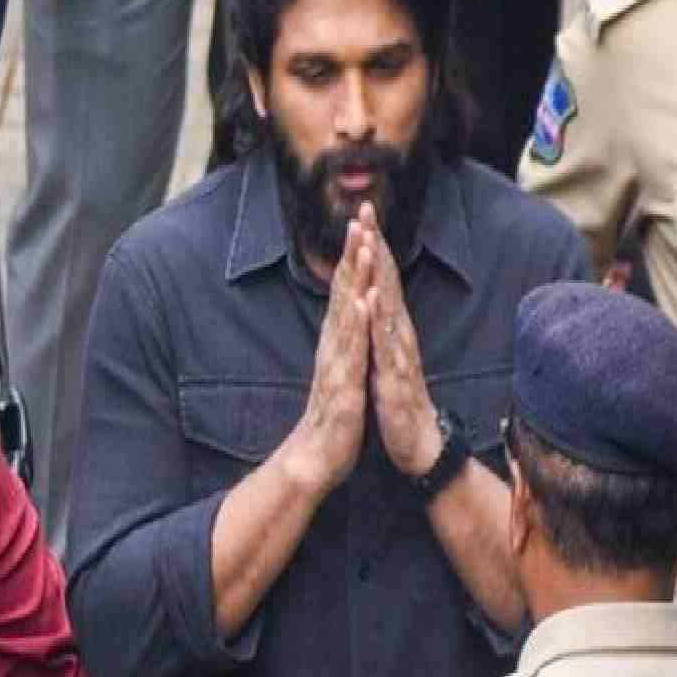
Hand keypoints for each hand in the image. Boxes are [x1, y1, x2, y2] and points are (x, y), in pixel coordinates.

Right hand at [291, 221, 373, 495]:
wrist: (314, 458)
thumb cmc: (333, 416)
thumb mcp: (342, 371)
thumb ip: (344, 344)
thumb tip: (348, 319)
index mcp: (337, 342)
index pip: (345, 293)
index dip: (353, 260)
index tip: (361, 227)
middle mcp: (333, 346)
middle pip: (342, 292)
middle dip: (352, 254)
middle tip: (359, 218)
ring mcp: (336, 362)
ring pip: (346, 312)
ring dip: (355, 278)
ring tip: (362, 246)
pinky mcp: (343, 383)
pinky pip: (351, 349)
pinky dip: (356, 323)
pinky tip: (362, 300)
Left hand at [358, 204, 441, 477]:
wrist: (418, 442)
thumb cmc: (399, 400)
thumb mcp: (385, 356)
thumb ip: (382, 328)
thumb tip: (374, 299)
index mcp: (392, 327)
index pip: (382, 278)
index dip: (371, 245)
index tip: (361, 213)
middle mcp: (399, 332)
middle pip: (388, 280)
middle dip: (376, 243)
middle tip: (367, 208)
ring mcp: (400, 351)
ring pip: (389, 304)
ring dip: (379, 272)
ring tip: (370, 240)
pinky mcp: (397, 374)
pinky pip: (387, 343)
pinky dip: (380, 319)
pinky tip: (374, 298)